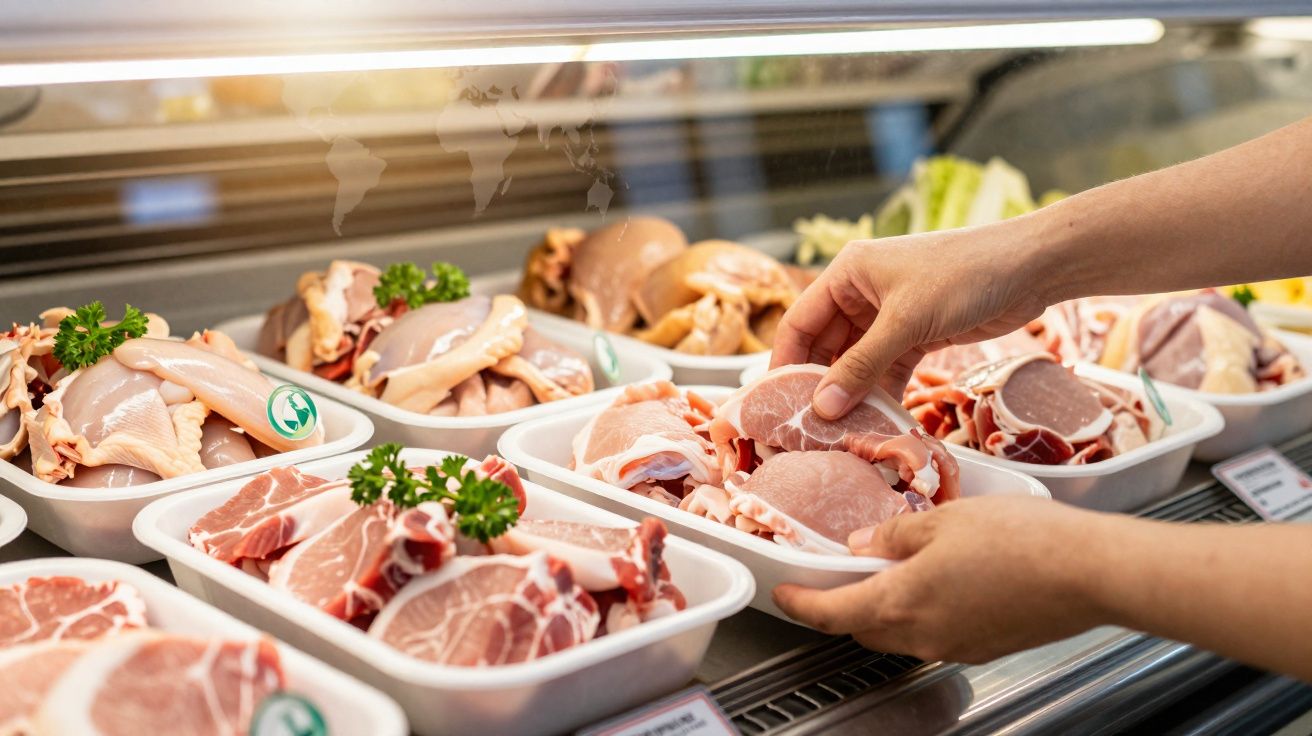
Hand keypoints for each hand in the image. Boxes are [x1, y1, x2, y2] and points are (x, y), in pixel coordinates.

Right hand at [770, 218, 1054, 417]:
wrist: (1032, 267)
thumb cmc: (964, 276)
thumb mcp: (907, 322)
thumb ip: (862, 366)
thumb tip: (822, 409)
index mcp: (847, 273)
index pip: (799, 322)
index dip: (785, 363)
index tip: (777, 404)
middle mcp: (862, 292)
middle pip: (825, 346)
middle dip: (820, 385)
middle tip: (810, 427)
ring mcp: (890, 314)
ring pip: (857, 361)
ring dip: (852, 393)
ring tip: (842, 432)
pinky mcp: (917, 333)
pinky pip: (886, 368)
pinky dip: (882, 392)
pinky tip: (878, 420)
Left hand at [772, 496, 1112, 663]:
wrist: (1091, 572)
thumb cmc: (1022, 540)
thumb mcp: (943, 521)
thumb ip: (894, 536)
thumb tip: (864, 545)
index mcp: (901, 603)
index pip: (830, 613)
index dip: (800, 604)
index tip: (783, 594)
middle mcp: (923, 636)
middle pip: (862, 628)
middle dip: (842, 605)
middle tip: (835, 574)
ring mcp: (956, 646)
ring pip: (900, 634)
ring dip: (884, 607)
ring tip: (892, 566)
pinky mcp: (986, 646)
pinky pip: (936, 632)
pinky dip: (922, 610)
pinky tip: (939, 577)